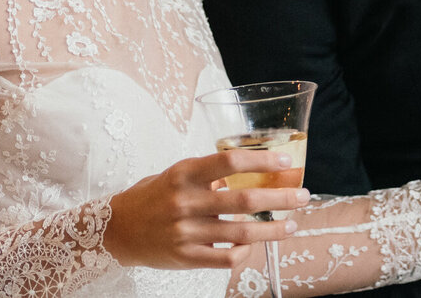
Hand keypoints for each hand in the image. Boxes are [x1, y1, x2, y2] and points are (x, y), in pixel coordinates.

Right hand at [104, 150, 309, 270]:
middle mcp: (185, 202)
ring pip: (242, 233)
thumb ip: (207, 175)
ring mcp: (186, 232)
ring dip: (273, 230)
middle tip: (302, 196)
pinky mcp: (186, 257)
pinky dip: (245, 252)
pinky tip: (255, 246)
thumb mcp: (175, 175)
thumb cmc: (152, 196)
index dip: (262, 161)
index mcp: (183, 174)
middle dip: (280, 199)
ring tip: (291, 225)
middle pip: (245, 200)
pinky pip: (226, 258)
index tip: (286, 163)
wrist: (118, 229)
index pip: (230, 161)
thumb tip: (246, 174)